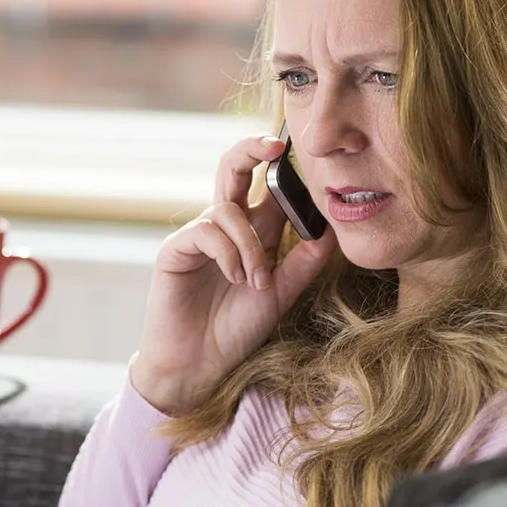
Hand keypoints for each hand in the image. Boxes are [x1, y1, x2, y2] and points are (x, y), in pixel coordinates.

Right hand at [130, 135, 336, 414]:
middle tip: (276, 143)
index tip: (304, 150)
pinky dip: (228, 252)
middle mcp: (224, 227)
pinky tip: (235, 277)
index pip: (267, 186)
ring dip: (250, 245)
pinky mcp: (175, 250)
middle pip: (233, 169)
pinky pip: (207, 231)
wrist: (200, 364)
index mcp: (252, 232)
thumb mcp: (282, 292)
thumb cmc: (236, 330)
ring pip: (227, 209)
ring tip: (257, 281)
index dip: (283, 167)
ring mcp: (197, 236)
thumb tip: (331, 225)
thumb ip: (304, 261)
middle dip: (252, 149)